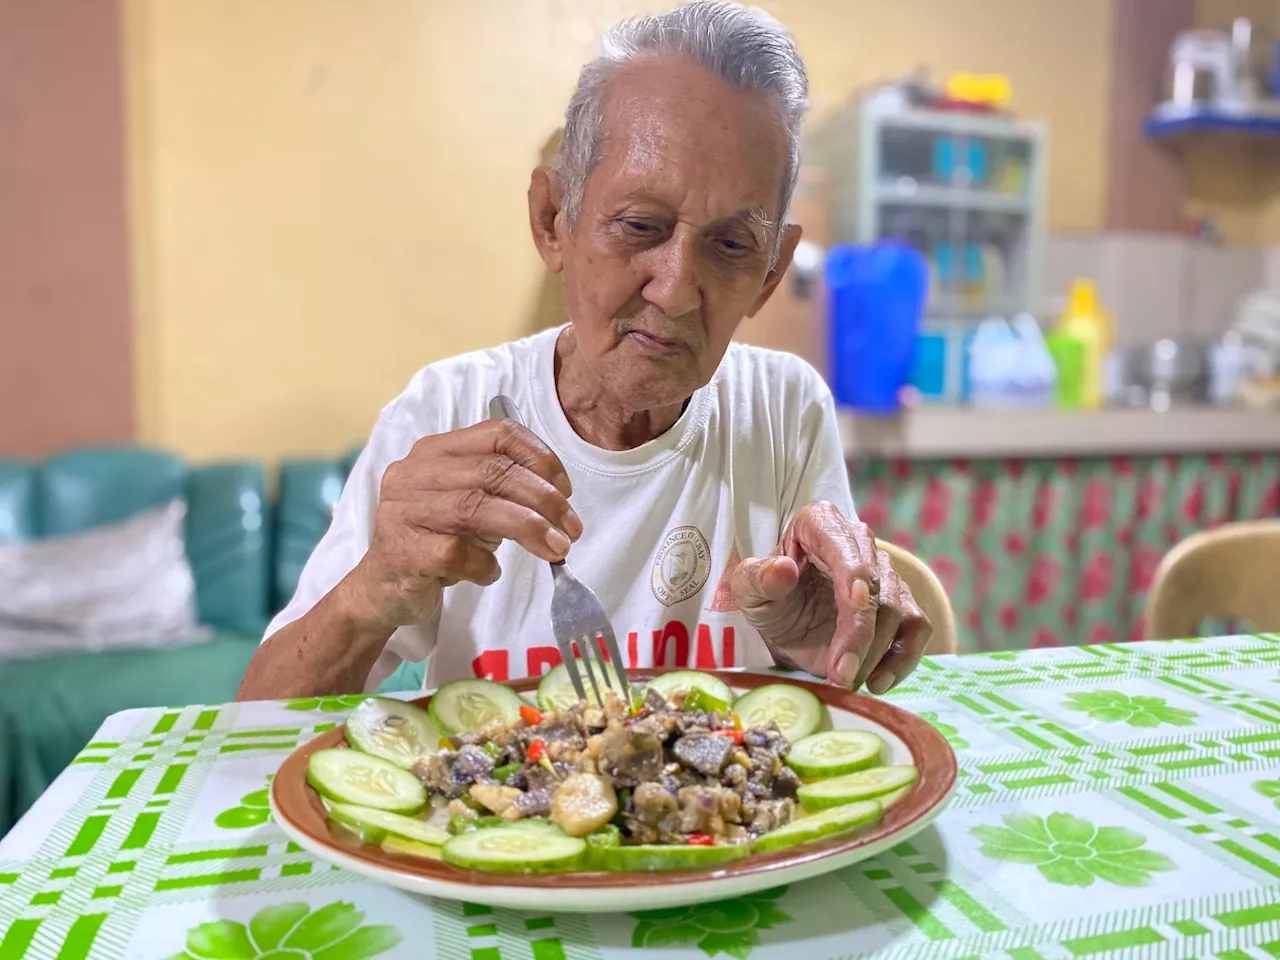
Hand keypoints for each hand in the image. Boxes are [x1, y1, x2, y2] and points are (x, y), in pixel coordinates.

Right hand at [346, 419, 581, 629]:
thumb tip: (560, 502)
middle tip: (572, 529)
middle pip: (493, 471)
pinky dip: (484, 564)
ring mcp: (403, 510)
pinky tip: (490, 573)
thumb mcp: (471, 506)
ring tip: (556, 549)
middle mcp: (414, 472)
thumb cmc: (435, 542)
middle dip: (544, 500)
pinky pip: (456, 552)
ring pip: (477, 507)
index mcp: (435, 451)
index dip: (541, 458)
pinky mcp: (401, 550)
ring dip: (528, 528)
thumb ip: (504, 492)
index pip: (498, 434)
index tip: (566, 490)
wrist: (383, 590)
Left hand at [731, 501, 931, 693]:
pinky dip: (903, 658)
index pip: (844, 547)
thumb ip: (757, 578)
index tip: (854, 605)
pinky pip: (917, 629)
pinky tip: (877, 682)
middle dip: (860, 633)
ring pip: (898, 610)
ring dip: (875, 653)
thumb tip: (783, 569)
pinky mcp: (902, 605)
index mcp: (820, 523)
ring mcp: (884, 573)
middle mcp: (859, 541)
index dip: (853, 575)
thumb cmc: (768, 598)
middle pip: (875, 585)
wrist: (787, 625)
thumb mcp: (748, 591)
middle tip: (841, 673)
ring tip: (846, 681)